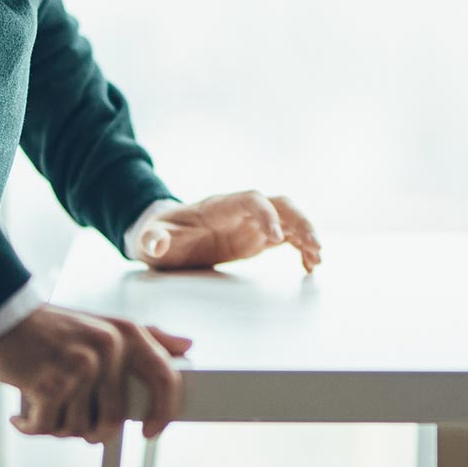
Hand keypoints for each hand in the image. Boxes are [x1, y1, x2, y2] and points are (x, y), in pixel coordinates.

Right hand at [0, 303, 191, 441]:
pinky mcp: (50, 382)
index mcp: (127, 334)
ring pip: (77, 428)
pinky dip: (31, 426)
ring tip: (45, 402)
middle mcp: (108, 348)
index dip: (164, 411)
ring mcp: (80, 365)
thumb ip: (149, 336)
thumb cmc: (55, 328)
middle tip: (68, 415)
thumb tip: (187, 346)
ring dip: (56, 426)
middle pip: (112, 419)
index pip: (164, 378)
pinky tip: (23, 412)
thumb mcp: (106, 326)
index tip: (151, 430)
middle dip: (87, 429)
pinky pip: (47, 427)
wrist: (3, 315)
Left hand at [137, 191, 321, 272]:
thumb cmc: (160, 235)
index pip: (251, 200)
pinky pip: (287, 237)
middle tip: (314, 245)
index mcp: (219, 206)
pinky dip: (301, 248)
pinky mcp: (256, 238)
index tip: (277, 237)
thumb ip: (154, 238)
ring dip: (306, 234)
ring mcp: (252, 223)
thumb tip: (156, 242)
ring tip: (317, 258)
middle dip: (299, 220)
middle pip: (279, 203)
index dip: (266, 214)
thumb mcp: (150, 239)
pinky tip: (309, 266)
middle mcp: (241, 210)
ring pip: (289, 219)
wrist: (166, 237)